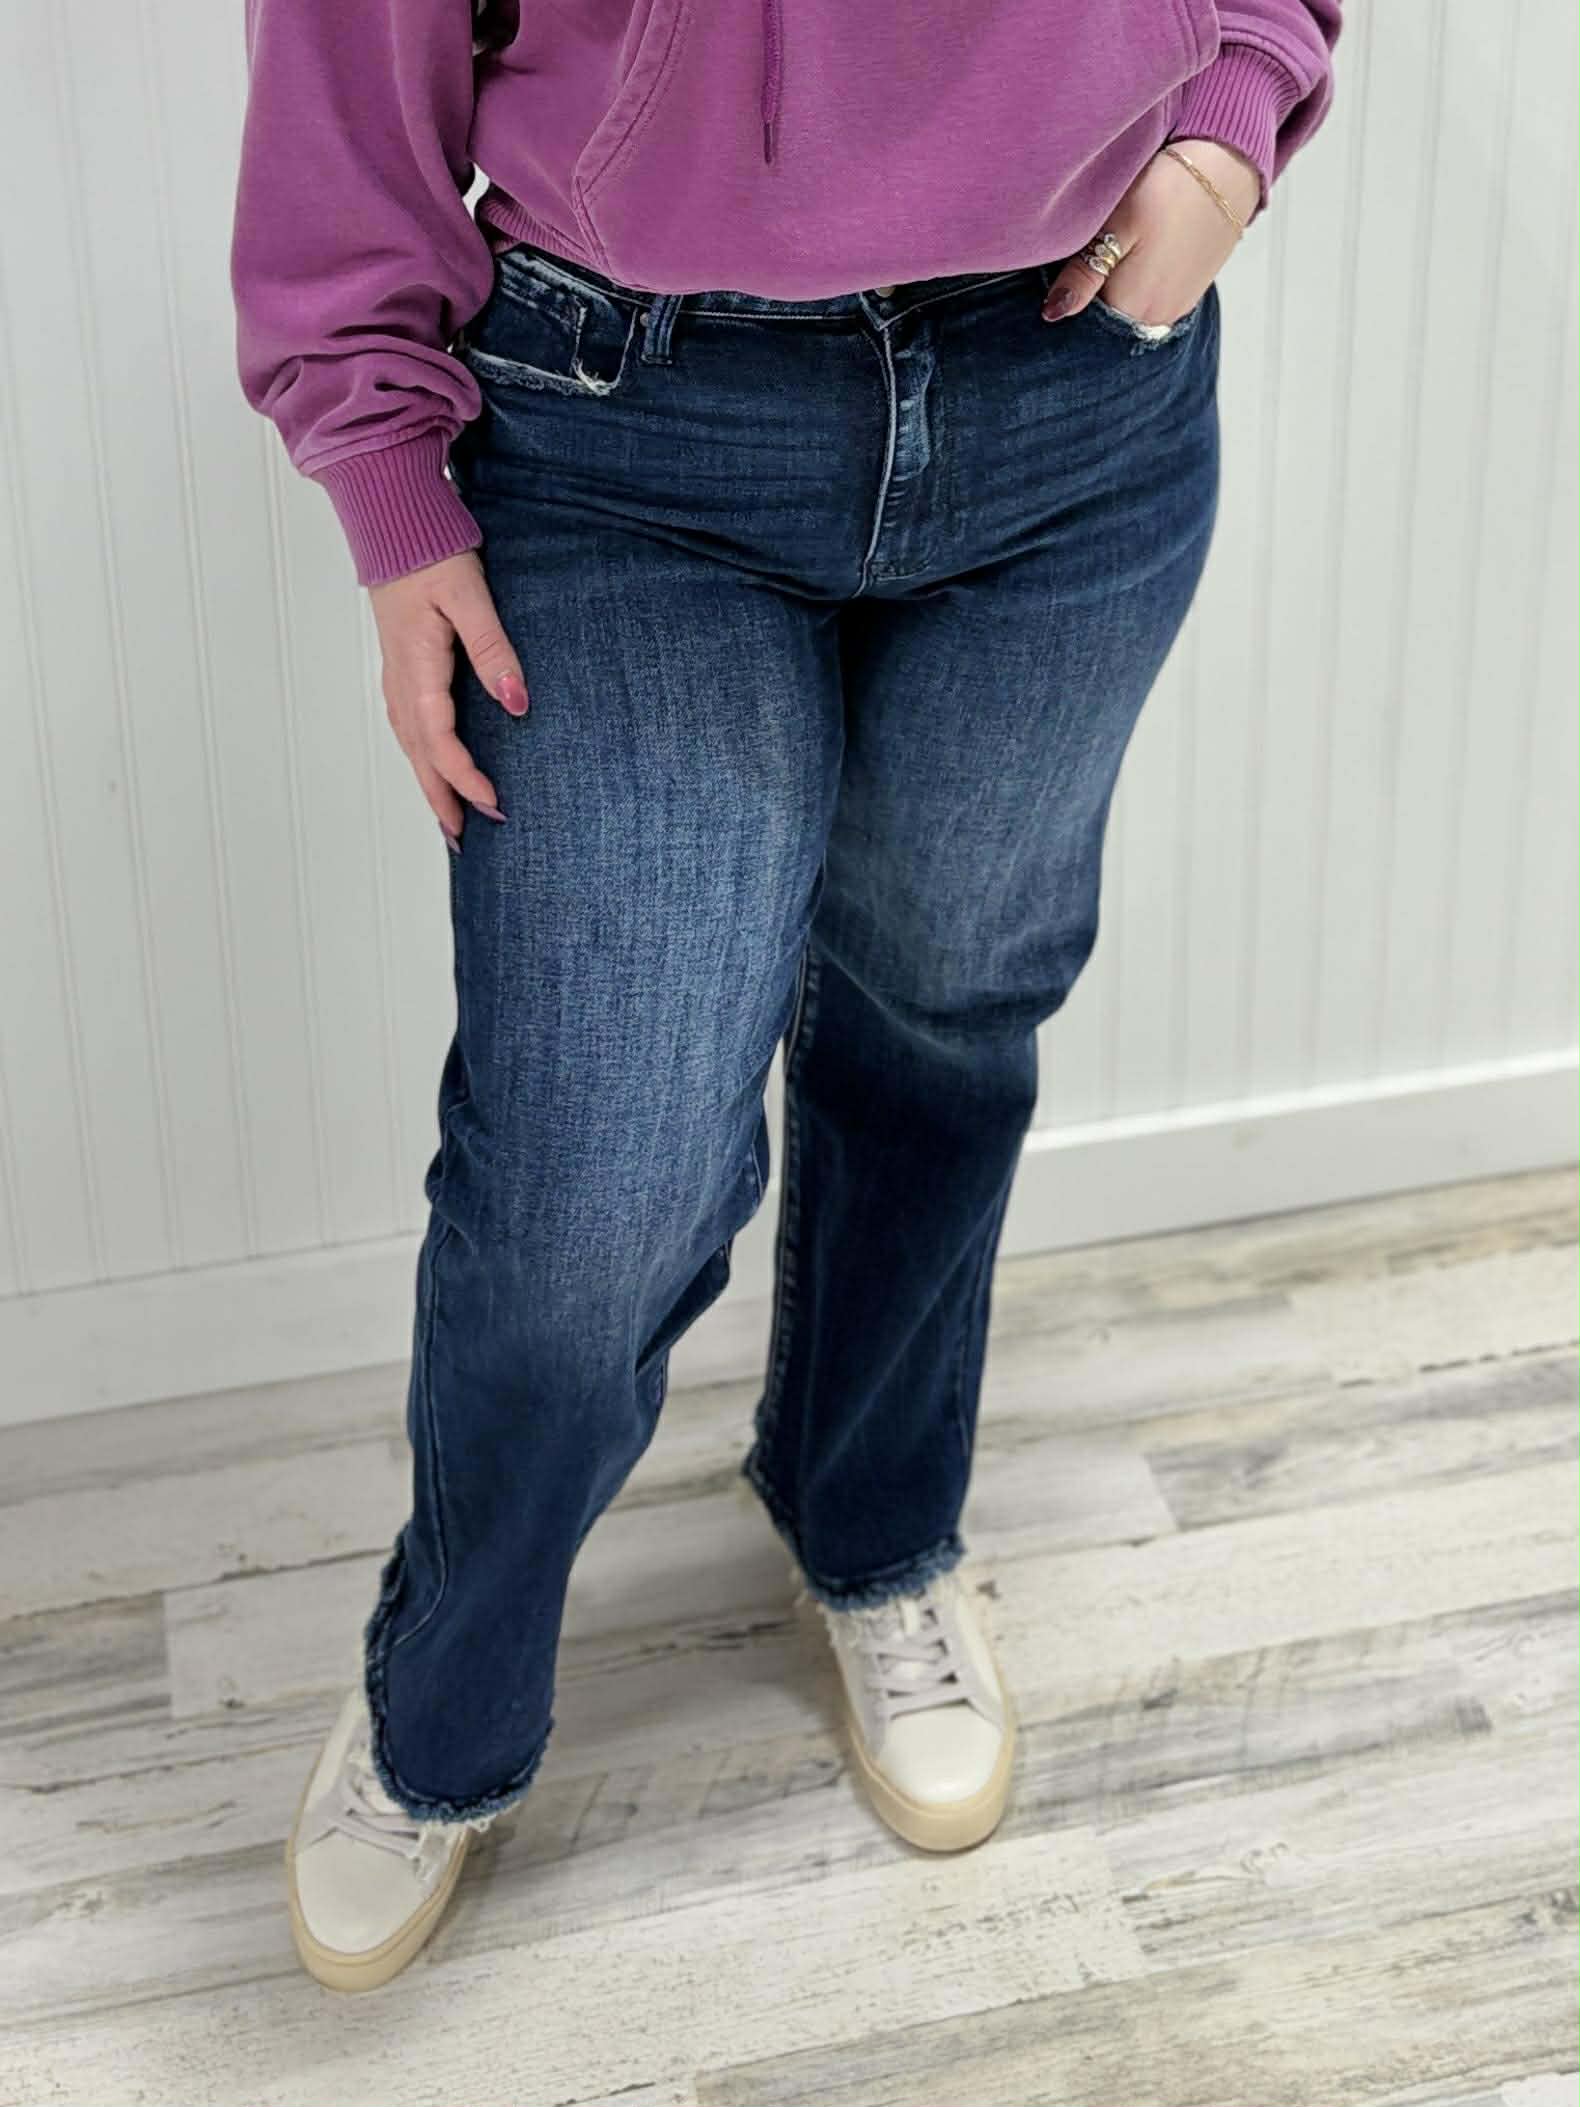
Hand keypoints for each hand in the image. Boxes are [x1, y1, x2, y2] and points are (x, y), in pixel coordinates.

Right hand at [368, 550, 527, 852]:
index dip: (466, 779)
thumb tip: (517, 703)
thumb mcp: (470, 597)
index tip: (494, 804)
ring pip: (408, 743)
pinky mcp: (399, 663)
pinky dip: (419, 755)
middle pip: (418, 756)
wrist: (392, 519)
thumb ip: (493, 650)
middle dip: (442, 799)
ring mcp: (395, 672)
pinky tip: (431, 764)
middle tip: (465, 839)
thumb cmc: (430, 552)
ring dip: (428, 783)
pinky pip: (406, 724)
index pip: (440, 742)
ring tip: (448, 818)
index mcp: (417, 668)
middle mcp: (400, 678)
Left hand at [1040, 138, 1259, 328]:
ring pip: (1128, 310)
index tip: (1060, 271)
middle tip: (1084, 256)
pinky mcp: (1188, 294)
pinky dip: (1136, 286)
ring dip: (1114, 292)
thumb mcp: (1116, 225)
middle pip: (1106, 320)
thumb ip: (1083, 275)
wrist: (1228, 168)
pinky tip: (1136, 257)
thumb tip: (1053, 313)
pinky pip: (1150, 300)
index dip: (1066, 299)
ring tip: (1110, 254)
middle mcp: (1155, 319)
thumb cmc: (1169, 188)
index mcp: (1132, 307)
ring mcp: (1175, 309)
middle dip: (1089, 299)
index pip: (1082, 323)